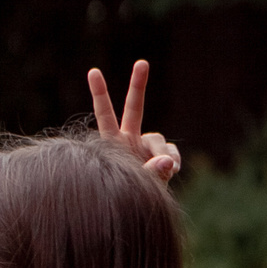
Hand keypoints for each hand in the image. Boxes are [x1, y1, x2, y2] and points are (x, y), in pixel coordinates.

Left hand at [89, 61, 181, 182]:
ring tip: (158, 173)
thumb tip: (168, 161)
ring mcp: (146, 145)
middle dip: (138, 85)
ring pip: (159, 139)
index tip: (93, 71)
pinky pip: (172, 154)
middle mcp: (128, 139)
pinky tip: (169, 173)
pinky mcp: (163, 154)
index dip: (100, 93)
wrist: (138, 205)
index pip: (105, 115)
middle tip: (142, 62)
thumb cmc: (125, 194)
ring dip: (161, 154)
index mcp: (112, 143)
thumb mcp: (133, 184)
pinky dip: (173, 164)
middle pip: (134, 108)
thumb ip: (150, 173)